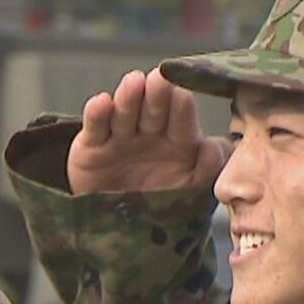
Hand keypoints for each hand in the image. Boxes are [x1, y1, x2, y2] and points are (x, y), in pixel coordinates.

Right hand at [68, 68, 229, 194]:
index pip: (182, 120)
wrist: (113, 223)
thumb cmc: (155, 202)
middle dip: (157, 96)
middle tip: (159, 80)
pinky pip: (95, 128)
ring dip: (129, 98)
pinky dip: (96, 114)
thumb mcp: (186, 189)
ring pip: (124, 114)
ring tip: (133, 83)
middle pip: (154, 110)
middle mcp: (149, 133)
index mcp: (178, 140)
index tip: (183, 95)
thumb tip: (213, 146)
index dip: (182, 108)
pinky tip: (101, 102)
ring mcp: (119, 137)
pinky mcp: (90, 145)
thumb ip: (206, 169)